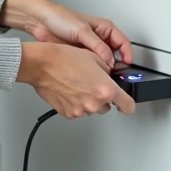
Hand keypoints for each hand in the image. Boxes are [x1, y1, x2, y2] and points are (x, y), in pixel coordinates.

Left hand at [0, 0, 132, 70]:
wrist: (41, 22)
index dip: (127, 54)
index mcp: (104, 28)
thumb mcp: (82, 30)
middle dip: (116, 65)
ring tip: (102, 76)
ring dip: (103, 69)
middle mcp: (99, 38)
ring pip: (103, 62)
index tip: (126, 65)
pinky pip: (91, 66)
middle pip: (115, 55)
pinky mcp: (80, 56)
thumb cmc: (60, 17)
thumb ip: (98, 46)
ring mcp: (89, 48)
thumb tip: (110, 61)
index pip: (123, 43)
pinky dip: (92, 71)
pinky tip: (91, 75)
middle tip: (115, 74)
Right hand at [18, 43, 135, 118]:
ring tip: (77, 85)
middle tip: (92, 84)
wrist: (42, 65)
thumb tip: (109, 76)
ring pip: (92, 109)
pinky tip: (69, 90)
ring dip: (88, 100)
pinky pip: (78, 111)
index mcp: (106, 89)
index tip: (125, 103)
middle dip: (102, 97)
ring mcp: (81, 110)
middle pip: (107, 106)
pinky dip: (76, 103)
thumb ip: (107, 71)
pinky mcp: (69, 113)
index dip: (127, 104)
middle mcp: (95, 102)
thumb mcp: (94, 57)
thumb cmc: (64, 58)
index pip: (128, 106)